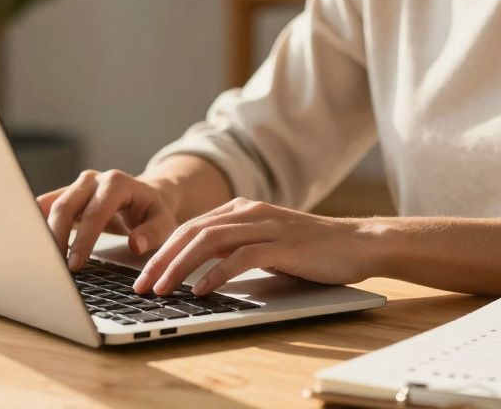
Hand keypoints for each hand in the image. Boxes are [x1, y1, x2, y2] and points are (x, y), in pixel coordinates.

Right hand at [36, 169, 179, 269]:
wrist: (146, 196)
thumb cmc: (153, 212)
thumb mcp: (164, 222)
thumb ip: (152, 233)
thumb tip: (136, 244)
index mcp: (117, 183)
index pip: (95, 212)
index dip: (84, 239)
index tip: (76, 265)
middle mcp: (93, 179)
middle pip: (66, 206)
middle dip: (57, 238)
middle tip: (55, 268)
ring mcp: (77, 185)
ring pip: (52, 206)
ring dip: (44, 233)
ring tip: (41, 261)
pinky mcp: (67, 194)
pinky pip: (46, 207)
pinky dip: (38, 224)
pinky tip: (32, 244)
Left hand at [131, 197, 375, 296]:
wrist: (358, 243)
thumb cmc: (312, 250)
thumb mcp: (266, 244)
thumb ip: (235, 248)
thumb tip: (197, 269)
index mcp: (242, 209)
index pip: (190, 228)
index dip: (162, 251)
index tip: (143, 275)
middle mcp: (250, 212)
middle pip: (192, 232)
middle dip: (162, 259)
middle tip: (141, 285)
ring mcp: (266, 226)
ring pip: (210, 242)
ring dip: (180, 267)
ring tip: (162, 289)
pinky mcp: (283, 244)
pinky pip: (241, 257)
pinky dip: (217, 274)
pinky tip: (200, 290)